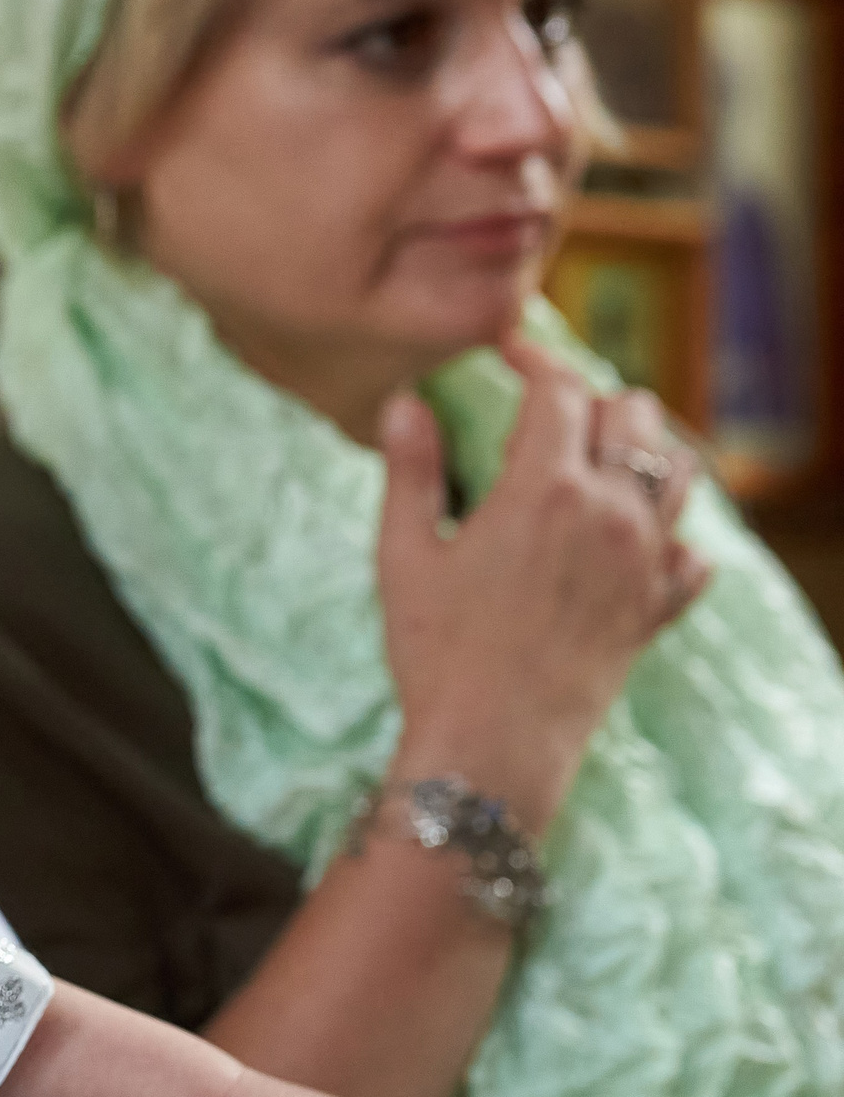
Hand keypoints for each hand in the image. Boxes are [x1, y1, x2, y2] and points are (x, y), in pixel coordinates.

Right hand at [377, 336, 710, 831]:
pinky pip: (692, 552)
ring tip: (597, 461)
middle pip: (632, 414)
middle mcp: (610, 513)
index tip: (510, 353)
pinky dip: (668, 535)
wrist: (493, 742)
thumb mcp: (404, 556)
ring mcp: (644, 561)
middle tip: (548, 413)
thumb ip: (411, 471)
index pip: (559, 391)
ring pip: (677, 468)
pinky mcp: (658, 607)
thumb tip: (404, 404)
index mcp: (544, 489)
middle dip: (591, 399)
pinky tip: (629, 543)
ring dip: (640, 450)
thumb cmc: (435, 652)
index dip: (534, 359)